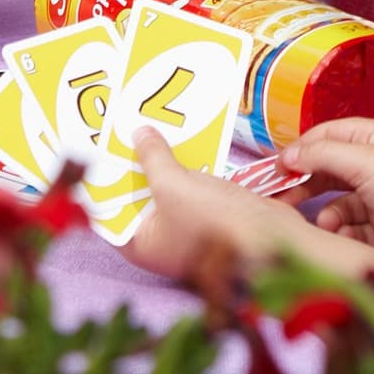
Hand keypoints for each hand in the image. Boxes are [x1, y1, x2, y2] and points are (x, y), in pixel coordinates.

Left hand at [118, 125, 319, 282]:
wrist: (273, 238)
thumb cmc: (214, 222)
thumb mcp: (173, 185)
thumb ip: (152, 158)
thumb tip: (138, 133)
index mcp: (142, 245)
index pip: (109, 213)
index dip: (103, 182)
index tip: (100, 148)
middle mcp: (161, 241)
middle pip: (137, 198)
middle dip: (135, 166)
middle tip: (125, 130)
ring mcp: (187, 230)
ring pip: (166, 192)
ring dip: (163, 164)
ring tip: (151, 127)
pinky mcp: (210, 217)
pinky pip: (190, 188)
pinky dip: (187, 168)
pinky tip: (184, 141)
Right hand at [290, 119, 373, 275]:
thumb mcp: (365, 161)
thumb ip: (323, 155)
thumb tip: (289, 153)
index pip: (329, 135)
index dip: (301, 148)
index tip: (275, 167)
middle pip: (329, 170)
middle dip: (305, 182)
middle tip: (280, 198)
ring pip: (338, 202)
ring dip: (325, 211)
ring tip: (320, 221)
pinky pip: (351, 227)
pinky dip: (342, 230)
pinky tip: (340, 232)